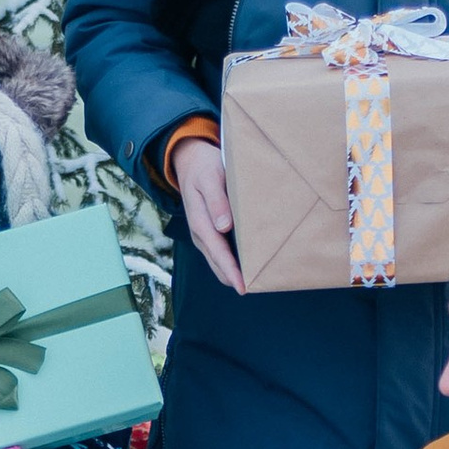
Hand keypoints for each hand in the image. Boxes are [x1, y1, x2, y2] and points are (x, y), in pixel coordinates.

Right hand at [171, 136, 244, 291]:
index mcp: (200, 223)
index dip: (231, 272)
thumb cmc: (204, 167)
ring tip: (255, 283)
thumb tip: (224, 227)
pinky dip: (231, 263)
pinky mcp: (209, 231)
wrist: (190, 159)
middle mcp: (200, 234)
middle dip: (234, 279)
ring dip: (233, 273)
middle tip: (258, 288)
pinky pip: (220, 253)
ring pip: (218, 261)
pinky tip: (247, 266)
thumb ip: (217, 201)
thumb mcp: (210, 178)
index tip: (243, 288)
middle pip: (218, 264)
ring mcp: (203, 234)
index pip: (218, 253)